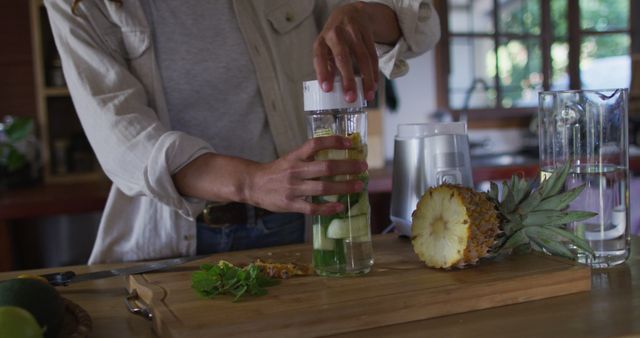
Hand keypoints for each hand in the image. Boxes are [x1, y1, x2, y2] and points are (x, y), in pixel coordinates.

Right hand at [173, 136, 367, 215]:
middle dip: (347, 167)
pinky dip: (328, 208)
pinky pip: (313, 208)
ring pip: (323, 188)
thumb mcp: (290, 158)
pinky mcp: (291, 204)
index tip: (351, 143)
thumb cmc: (275, 172)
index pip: (316, 144)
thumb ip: (309, 157)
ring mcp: (294, 189)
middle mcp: (295, 171)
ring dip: (344, 187)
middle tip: (363, 167)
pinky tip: (341, 207)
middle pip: (326, 168)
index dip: (335, 142)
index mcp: (295, 157)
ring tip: (359, 185)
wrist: (252, 184)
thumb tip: (336, 156)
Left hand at [314, 2, 399, 101]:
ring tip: (367, 95)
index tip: (327, 89)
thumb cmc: (334, 37)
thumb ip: (326, 67)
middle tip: (351, 97)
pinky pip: (373, 55)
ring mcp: (353, 33)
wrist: (350, 13)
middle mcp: (336, 35)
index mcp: (322, 41)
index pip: (320, 57)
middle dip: (348, 79)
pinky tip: (373, 84)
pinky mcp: (367, 34)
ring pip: (362, 58)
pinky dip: (374, 72)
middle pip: (343, 58)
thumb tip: (329, 89)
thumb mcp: (325, 48)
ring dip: (366, 79)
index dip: (323, 73)